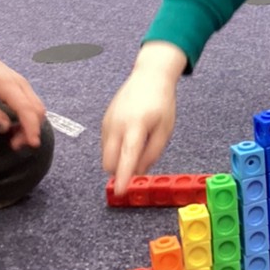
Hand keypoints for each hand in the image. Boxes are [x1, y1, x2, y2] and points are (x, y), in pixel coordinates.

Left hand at [0, 36, 45, 150]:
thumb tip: (5, 129)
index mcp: (9, 86)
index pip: (27, 109)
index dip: (31, 128)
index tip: (32, 144)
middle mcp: (22, 85)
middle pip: (38, 110)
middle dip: (32, 130)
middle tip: (15, 145)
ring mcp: (24, 86)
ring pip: (37, 108)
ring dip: (31, 126)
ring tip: (15, 139)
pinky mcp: (22, 88)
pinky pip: (33, 105)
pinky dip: (29, 119)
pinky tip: (16, 127)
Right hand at [101, 42, 187, 195]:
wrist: (149, 76)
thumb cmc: (161, 102)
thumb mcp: (165, 129)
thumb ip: (153, 152)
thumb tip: (139, 172)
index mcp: (136, 126)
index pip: (127, 157)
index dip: (123, 177)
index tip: (120, 192)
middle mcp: (117, 124)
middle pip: (109, 161)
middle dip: (119, 171)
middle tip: (136, 168)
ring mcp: (108, 122)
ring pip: (106, 154)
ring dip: (118, 160)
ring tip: (138, 142)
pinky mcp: (104, 121)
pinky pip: (106, 144)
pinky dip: (116, 149)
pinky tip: (130, 136)